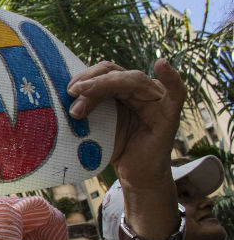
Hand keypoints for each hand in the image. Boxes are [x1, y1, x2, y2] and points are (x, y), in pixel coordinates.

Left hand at [68, 59, 184, 237]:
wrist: (135, 175)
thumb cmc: (115, 148)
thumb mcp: (96, 125)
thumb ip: (87, 108)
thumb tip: (64, 98)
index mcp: (123, 89)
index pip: (106, 72)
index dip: (87, 76)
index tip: (68, 88)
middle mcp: (141, 90)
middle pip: (116, 73)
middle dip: (92, 83)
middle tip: (72, 92)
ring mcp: (157, 100)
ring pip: (133, 80)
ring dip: (105, 85)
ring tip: (82, 97)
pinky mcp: (169, 114)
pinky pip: (176, 93)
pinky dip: (172, 78)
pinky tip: (162, 65)